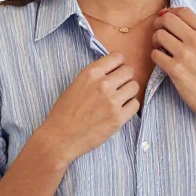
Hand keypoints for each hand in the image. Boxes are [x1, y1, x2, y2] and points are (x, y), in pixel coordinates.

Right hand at [35, 52, 140, 167]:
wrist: (60, 138)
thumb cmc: (64, 112)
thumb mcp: (75, 84)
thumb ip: (94, 76)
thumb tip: (112, 70)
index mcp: (90, 73)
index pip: (118, 57)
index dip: (119, 64)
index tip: (116, 70)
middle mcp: (103, 84)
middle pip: (129, 71)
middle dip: (125, 77)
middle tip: (118, 86)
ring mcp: (112, 101)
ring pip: (134, 86)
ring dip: (129, 91)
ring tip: (119, 99)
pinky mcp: (118, 118)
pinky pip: (135, 104)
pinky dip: (130, 106)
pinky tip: (120, 110)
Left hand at [152, 7, 195, 129]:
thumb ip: (195, 30)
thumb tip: (167, 14)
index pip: (183, 11)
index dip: (170, 13)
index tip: (166, 20)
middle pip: (167, 19)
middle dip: (159, 25)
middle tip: (160, 34)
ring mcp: (186, 55)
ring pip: (159, 35)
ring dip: (155, 41)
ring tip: (162, 49)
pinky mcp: (176, 70)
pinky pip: (155, 54)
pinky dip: (156, 57)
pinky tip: (163, 61)